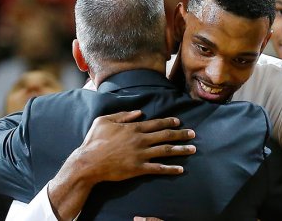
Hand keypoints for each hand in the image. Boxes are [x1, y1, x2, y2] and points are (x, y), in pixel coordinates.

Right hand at [48, 110, 194, 220]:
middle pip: (165, 136)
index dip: (169, 122)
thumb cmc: (94, 141)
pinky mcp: (138, 168)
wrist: (89, 162)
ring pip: (165, 151)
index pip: (156, 124)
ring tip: (193, 149)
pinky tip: (180, 169)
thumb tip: (138, 112)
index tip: (178, 122)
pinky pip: (158, 168)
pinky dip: (170, 169)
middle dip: (181, 134)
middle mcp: (140, 140)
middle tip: (193, 134)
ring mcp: (141, 155)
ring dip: (181, 150)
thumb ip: (123, 115)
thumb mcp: (104, 121)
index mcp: (133, 128)